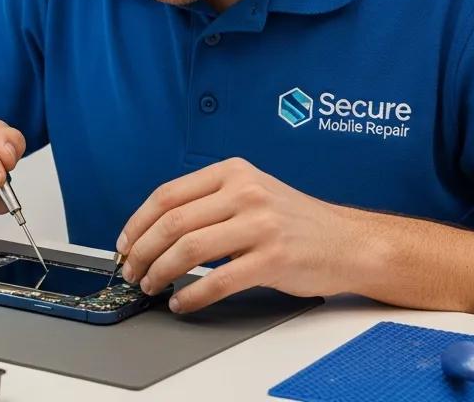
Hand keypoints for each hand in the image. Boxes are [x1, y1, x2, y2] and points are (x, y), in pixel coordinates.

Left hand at [116, 158, 363, 312]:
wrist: (349, 242)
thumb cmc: (293, 221)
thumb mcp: (252, 191)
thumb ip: (209, 201)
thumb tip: (153, 230)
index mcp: (233, 172)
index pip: (167, 195)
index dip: (137, 223)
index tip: (125, 245)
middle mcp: (245, 192)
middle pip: (172, 223)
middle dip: (142, 252)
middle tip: (132, 272)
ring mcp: (260, 224)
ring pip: (189, 250)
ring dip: (160, 273)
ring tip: (152, 286)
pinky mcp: (274, 259)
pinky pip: (218, 281)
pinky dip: (192, 296)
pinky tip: (183, 303)